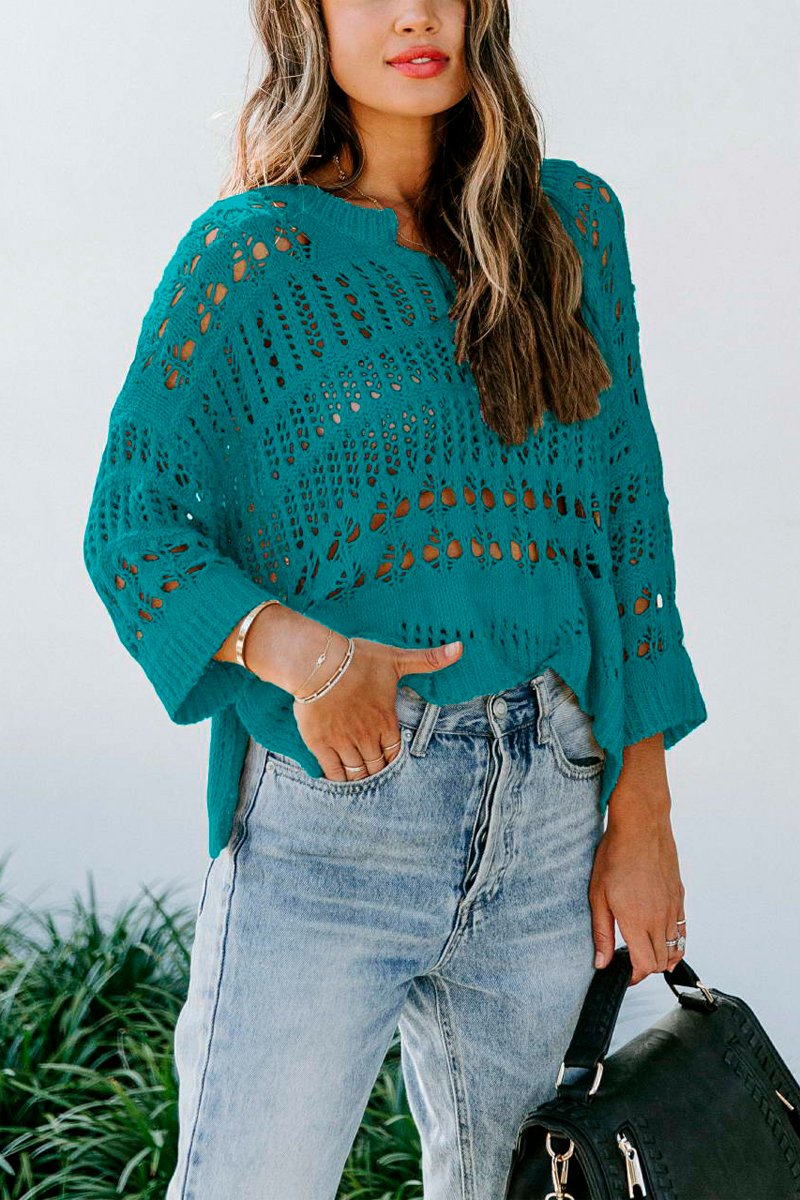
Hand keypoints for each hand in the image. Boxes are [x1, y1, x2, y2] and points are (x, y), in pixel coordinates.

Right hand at [292, 632, 462, 781]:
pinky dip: (337, 780)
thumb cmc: (358, 660)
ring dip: (360, 778)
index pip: (395, 753)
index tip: (389, 761)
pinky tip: (338, 781)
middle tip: (374, 774)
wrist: (319, 663)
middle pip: (376, 767)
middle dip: (377, 771)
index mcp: (386, 721)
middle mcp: (367, 737)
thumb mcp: (397, 659)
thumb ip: (429, 659)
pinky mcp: (321, 744)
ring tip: (359, 781)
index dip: (392, 760)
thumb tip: (460, 648)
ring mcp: (344, 742)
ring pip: (356, 772)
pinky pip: (332, 771)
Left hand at [589, 752, 686, 983]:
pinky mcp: (679, 896)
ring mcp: (673, 907)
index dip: (635, 976)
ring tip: (646, 951)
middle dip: (648, 968)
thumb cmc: (615, 855)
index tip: (625, 974)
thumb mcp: (597, 895)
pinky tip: (661, 935)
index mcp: (637, 920)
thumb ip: (601, 932)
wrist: (641, 826)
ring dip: (663, 956)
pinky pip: (683, 929)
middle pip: (662, 961)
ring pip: (676, 948)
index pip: (646, 965)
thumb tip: (601, 962)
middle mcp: (659, 918)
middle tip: (631, 962)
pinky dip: (675, 940)